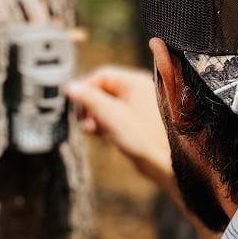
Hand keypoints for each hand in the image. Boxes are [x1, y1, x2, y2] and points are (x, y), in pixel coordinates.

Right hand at [67, 67, 174, 194]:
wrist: (167, 164)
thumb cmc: (143, 138)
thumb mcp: (111, 116)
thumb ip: (90, 100)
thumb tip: (70, 87)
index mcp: (136, 82)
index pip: (103, 75)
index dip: (85, 88)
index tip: (75, 105)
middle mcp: (140, 89)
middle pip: (105, 89)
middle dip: (90, 105)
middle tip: (83, 122)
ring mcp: (141, 105)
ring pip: (109, 104)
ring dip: (96, 116)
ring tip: (91, 131)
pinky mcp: (140, 121)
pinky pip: (118, 115)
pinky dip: (106, 123)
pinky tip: (102, 135)